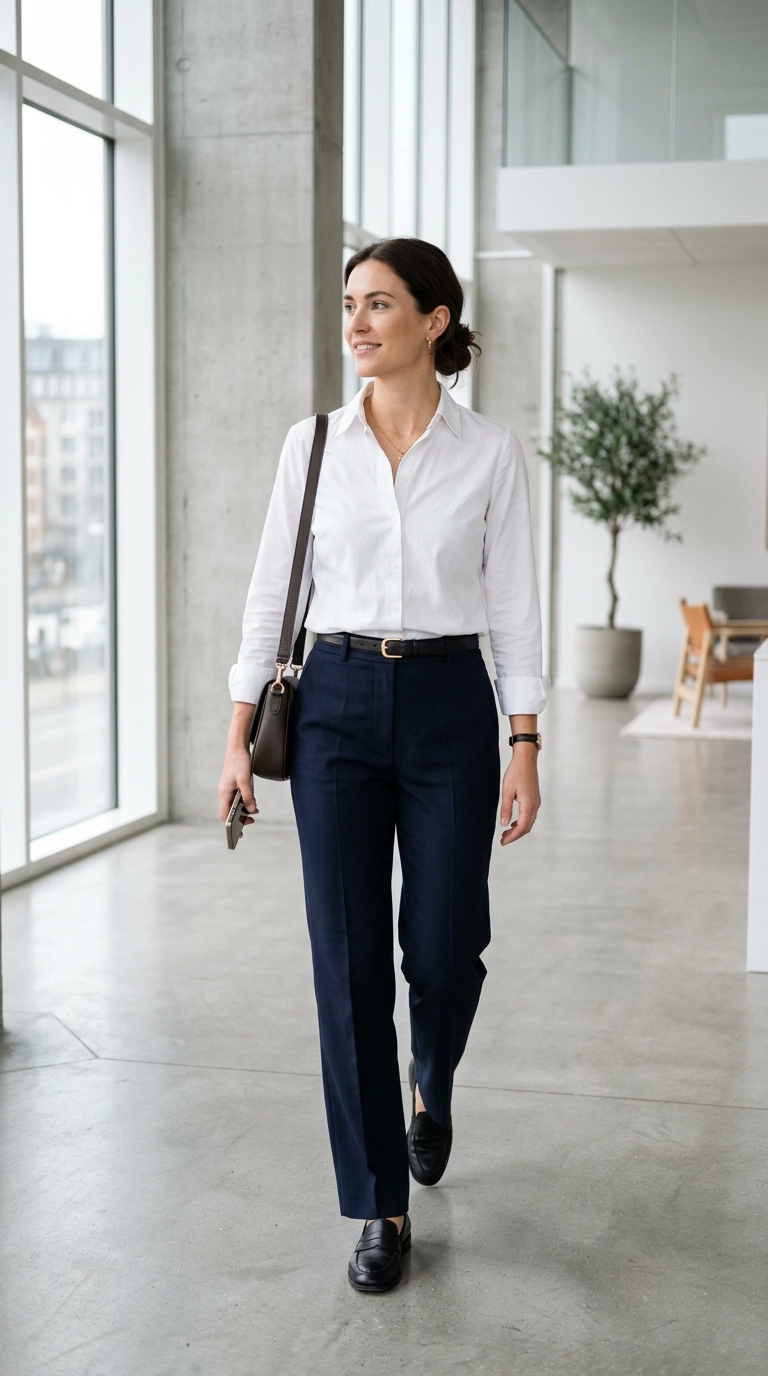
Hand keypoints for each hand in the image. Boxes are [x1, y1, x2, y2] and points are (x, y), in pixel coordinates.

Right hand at [218, 703, 257, 822]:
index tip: (239, 833)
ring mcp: (228, 788)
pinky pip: (238, 797)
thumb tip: (252, 810)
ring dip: (244, 809)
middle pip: (229, 811)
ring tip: (254, 812)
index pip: (224, 815)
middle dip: (240, 818)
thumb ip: (248, 797)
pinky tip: (252, 802)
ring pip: (234, 804)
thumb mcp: (245, 781)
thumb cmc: (239, 762)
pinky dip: (245, 801)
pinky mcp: (233, 784)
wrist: (237, 747)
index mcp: (224, 793)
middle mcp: (224, 792)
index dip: (231, 825)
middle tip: (252, 821)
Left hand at [499, 747, 539, 845]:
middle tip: (503, 839)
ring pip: (529, 822)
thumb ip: (506, 809)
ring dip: (519, 829)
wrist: (526, 759)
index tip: (503, 842)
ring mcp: (536, 802)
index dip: (512, 837)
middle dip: (515, 835)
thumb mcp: (507, 791)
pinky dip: (522, 822)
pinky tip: (514, 821)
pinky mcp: (535, 798)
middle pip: (527, 827)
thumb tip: (504, 824)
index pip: (522, 827)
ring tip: (506, 832)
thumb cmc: (516, 772)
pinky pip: (530, 815)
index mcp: (528, 805)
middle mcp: (535, 805)